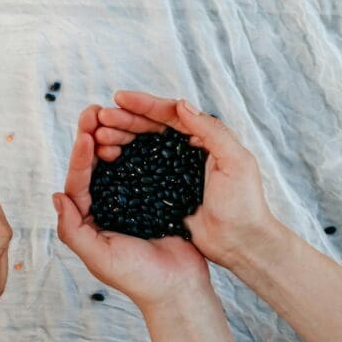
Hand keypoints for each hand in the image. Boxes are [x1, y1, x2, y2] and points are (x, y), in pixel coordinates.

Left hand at [53, 104, 210, 311]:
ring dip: (113, 136)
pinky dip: (139, 147)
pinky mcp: (155, 195)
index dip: (80, 157)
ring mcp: (130, 199)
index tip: (86, 134)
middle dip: (92, 136)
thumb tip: (57, 196)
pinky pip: (143, 166)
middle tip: (93, 110)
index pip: (78, 182)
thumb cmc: (138, 278)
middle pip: (94, 165)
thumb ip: (73, 230)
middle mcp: (106, 206)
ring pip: (117, 161)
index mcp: (88, 219)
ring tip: (112, 113)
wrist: (180, 289)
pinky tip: (139, 128)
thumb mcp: (99, 257)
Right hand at [90, 91, 280, 269]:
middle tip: (101, 118)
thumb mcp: (236, 162)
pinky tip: (105, 156)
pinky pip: (137, 168)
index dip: (144, 104)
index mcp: (204, 137)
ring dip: (119, 138)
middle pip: (150, 127)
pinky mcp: (162, 189)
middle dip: (124, 119)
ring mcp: (172, 170)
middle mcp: (185, 150)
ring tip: (98, 137)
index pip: (171, 114)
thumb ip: (212, 131)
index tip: (119, 98)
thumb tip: (181, 104)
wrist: (239, 243)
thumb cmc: (243, 204)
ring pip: (140, 145)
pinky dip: (121, 160)